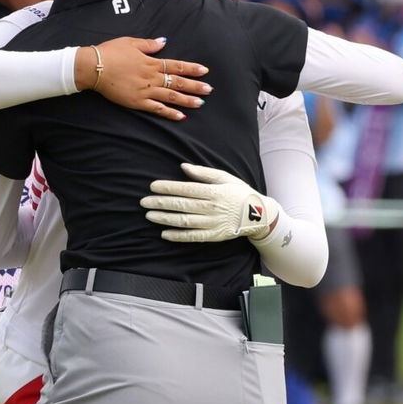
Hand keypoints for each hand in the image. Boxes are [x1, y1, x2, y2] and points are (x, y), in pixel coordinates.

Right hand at [75, 37, 210, 121]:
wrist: (94, 67)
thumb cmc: (110, 52)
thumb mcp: (130, 42)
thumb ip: (149, 44)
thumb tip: (164, 42)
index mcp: (151, 62)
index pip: (176, 65)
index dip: (191, 68)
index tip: (204, 71)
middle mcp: (151, 77)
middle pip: (177, 82)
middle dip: (195, 86)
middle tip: (209, 90)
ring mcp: (145, 91)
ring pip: (171, 96)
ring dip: (187, 100)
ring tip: (200, 103)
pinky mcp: (137, 102)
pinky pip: (157, 108)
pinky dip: (169, 113)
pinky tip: (181, 116)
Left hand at [140, 163, 281, 243]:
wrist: (258, 215)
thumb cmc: (239, 193)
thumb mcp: (225, 177)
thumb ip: (203, 173)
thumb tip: (183, 167)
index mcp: (214, 192)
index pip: (186, 189)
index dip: (168, 188)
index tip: (153, 186)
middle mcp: (212, 208)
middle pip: (182, 205)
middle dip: (161, 203)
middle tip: (144, 201)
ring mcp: (212, 223)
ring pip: (184, 221)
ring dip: (165, 219)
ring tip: (149, 215)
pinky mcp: (213, 236)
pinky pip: (192, 237)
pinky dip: (177, 236)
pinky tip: (164, 233)